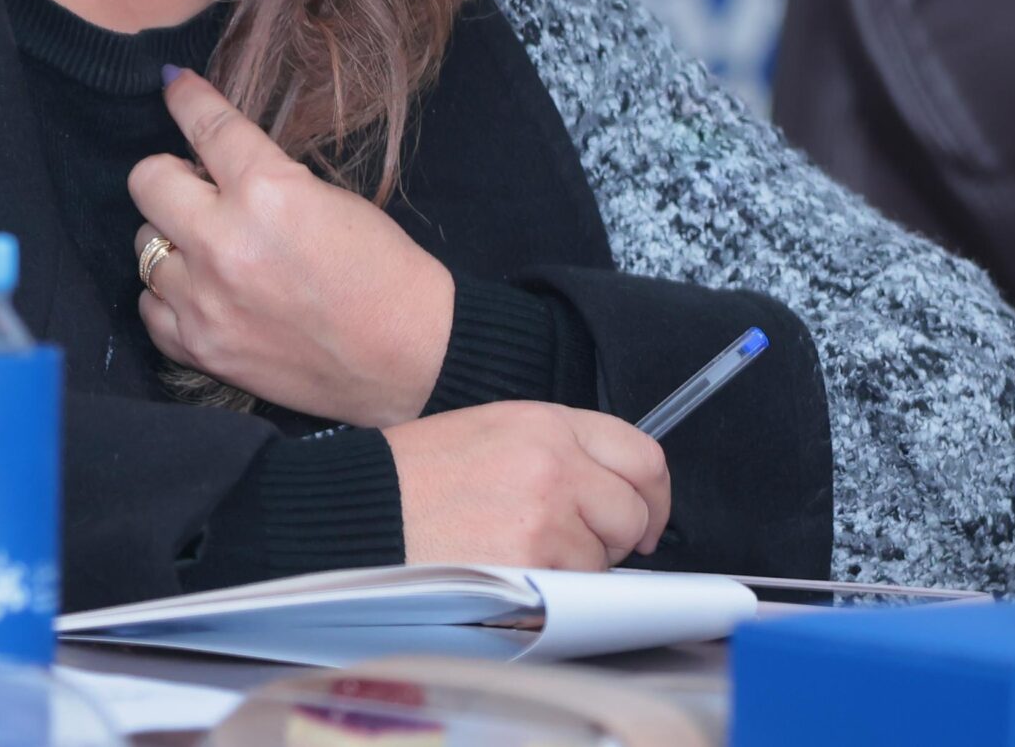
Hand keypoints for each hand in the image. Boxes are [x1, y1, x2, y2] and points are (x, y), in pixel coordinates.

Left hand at [130, 67, 455, 427]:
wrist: (408, 358)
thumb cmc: (383, 272)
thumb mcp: (328, 199)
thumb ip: (263, 178)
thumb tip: (212, 166)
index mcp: (268, 192)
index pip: (206, 126)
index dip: (187, 99)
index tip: (175, 87)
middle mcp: (224, 243)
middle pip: (147, 182)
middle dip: (169, 174)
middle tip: (197, 187)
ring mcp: (205, 300)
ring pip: (145, 246)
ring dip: (174, 239)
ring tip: (211, 250)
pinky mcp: (201, 348)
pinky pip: (150, 307)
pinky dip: (171, 296)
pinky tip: (204, 292)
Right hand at [384, 402, 670, 569]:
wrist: (361, 512)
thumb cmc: (414, 478)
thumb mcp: (491, 432)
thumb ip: (556, 451)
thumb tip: (609, 491)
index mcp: (544, 424)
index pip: (641, 454)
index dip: (653, 494)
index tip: (646, 518)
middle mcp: (554, 465)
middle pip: (632, 512)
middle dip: (613, 537)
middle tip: (574, 544)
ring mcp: (546, 518)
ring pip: (602, 558)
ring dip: (574, 566)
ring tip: (516, 551)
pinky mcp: (532, 567)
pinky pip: (572, 590)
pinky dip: (550, 591)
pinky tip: (506, 570)